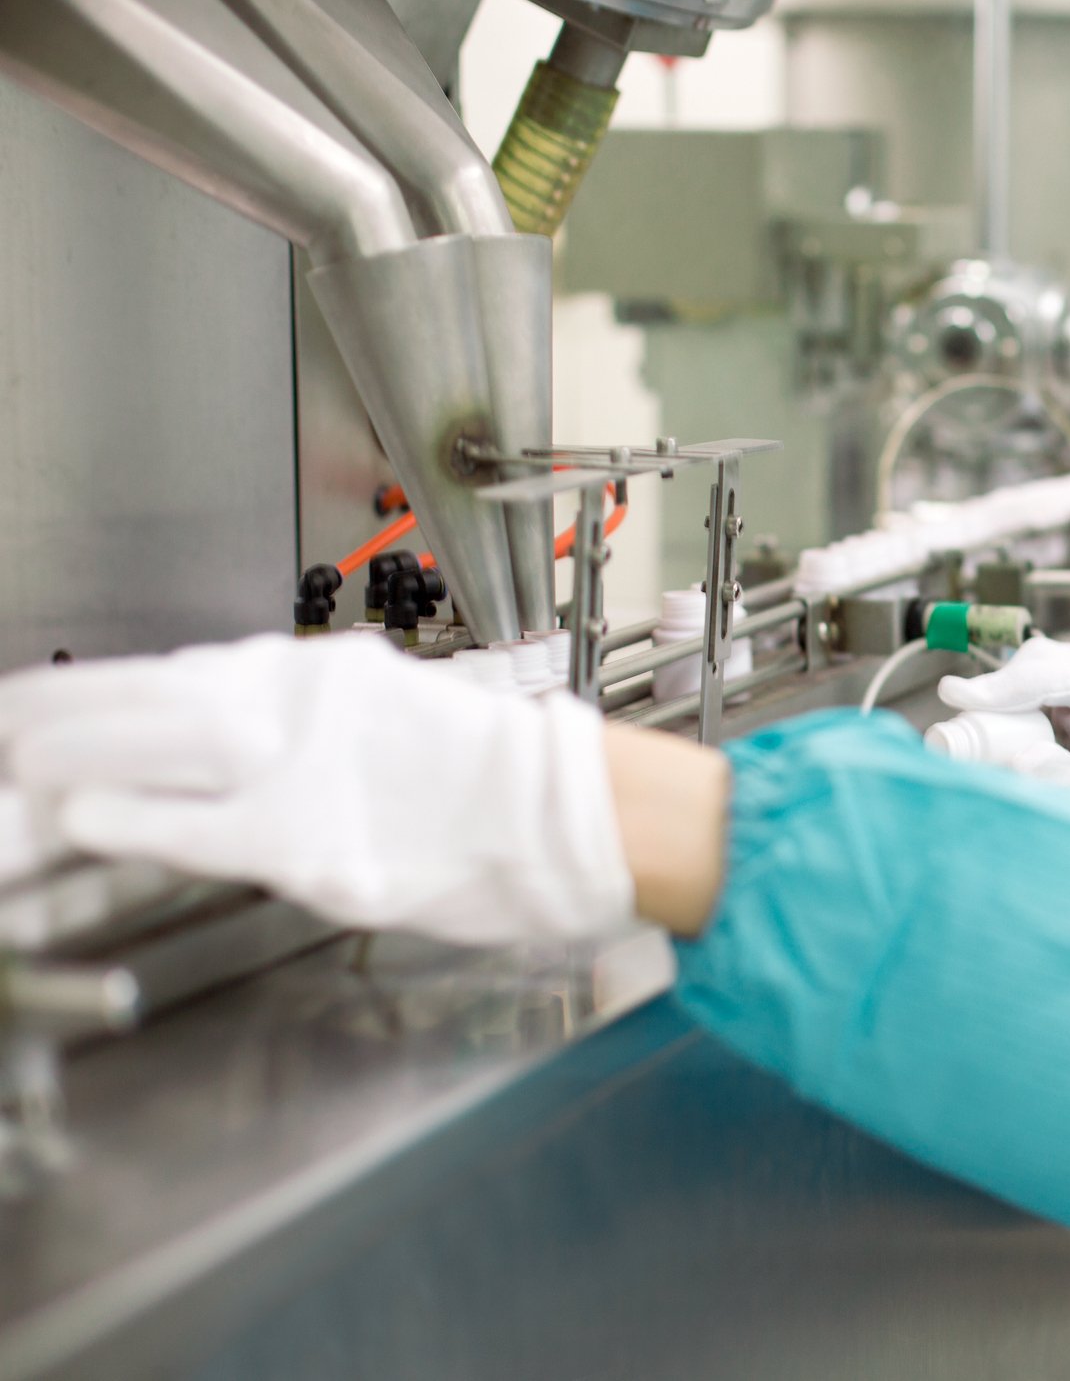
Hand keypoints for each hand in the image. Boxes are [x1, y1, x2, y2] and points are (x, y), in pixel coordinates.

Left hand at [0, 633, 662, 944]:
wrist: (573, 817)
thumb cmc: (497, 783)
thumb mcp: (391, 719)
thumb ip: (304, 726)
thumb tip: (216, 742)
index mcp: (322, 673)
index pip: (182, 673)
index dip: (101, 692)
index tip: (46, 701)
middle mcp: (304, 701)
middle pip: (150, 697)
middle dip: (60, 712)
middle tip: (5, 723)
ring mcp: (303, 764)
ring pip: (155, 743)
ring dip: (70, 751)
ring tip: (15, 762)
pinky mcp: (309, 835)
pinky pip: (192, 823)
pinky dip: (127, 814)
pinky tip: (80, 814)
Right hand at [936, 637, 1069, 821]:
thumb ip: (1067, 786)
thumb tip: (1016, 758)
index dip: (1023, 682)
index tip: (965, 695)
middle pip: (1061, 663)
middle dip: (1008, 684)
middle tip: (962, 712)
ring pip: (1047, 671)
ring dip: (1008, 694)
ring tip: (978, 726)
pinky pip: (1042, 692)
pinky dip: (1014, 707)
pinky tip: (996, 729)